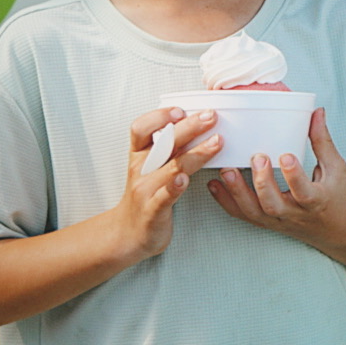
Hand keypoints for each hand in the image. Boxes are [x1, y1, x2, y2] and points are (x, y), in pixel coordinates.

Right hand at [116, 106, 222, 258]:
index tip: (180, 110)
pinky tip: (185, 179)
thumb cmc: (147, 195)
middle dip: (189, 126)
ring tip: (217, 142)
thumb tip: (199, 123)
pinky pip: (164, 196)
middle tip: (211, 116)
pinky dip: (174, 186)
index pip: (140, 128)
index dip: (159, 116)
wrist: (129, 234)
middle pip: (163, 143)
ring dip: (196, 152)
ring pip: (171, 167)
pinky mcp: (153, 210)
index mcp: (139, 155)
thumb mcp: (152, 167)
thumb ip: (170, 148)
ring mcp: (145, 190)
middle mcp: (141, 170)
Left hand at [208, 107, 345, 246]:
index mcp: (316, 201)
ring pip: (254, 213)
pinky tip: (214, 184)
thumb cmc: (338, 197)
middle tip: (257, 158)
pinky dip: (226, 201)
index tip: (286, 155)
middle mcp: (295, 214)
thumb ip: (322, 142)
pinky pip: (244, 215)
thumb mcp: (336, 169)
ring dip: (237, 192)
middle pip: (273, 205)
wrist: (336, 233)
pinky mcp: (267, 223)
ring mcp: (278, 221)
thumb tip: (316, 112)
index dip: (294, 176)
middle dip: (262, 183)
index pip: (304, 192)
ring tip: (226, 170)